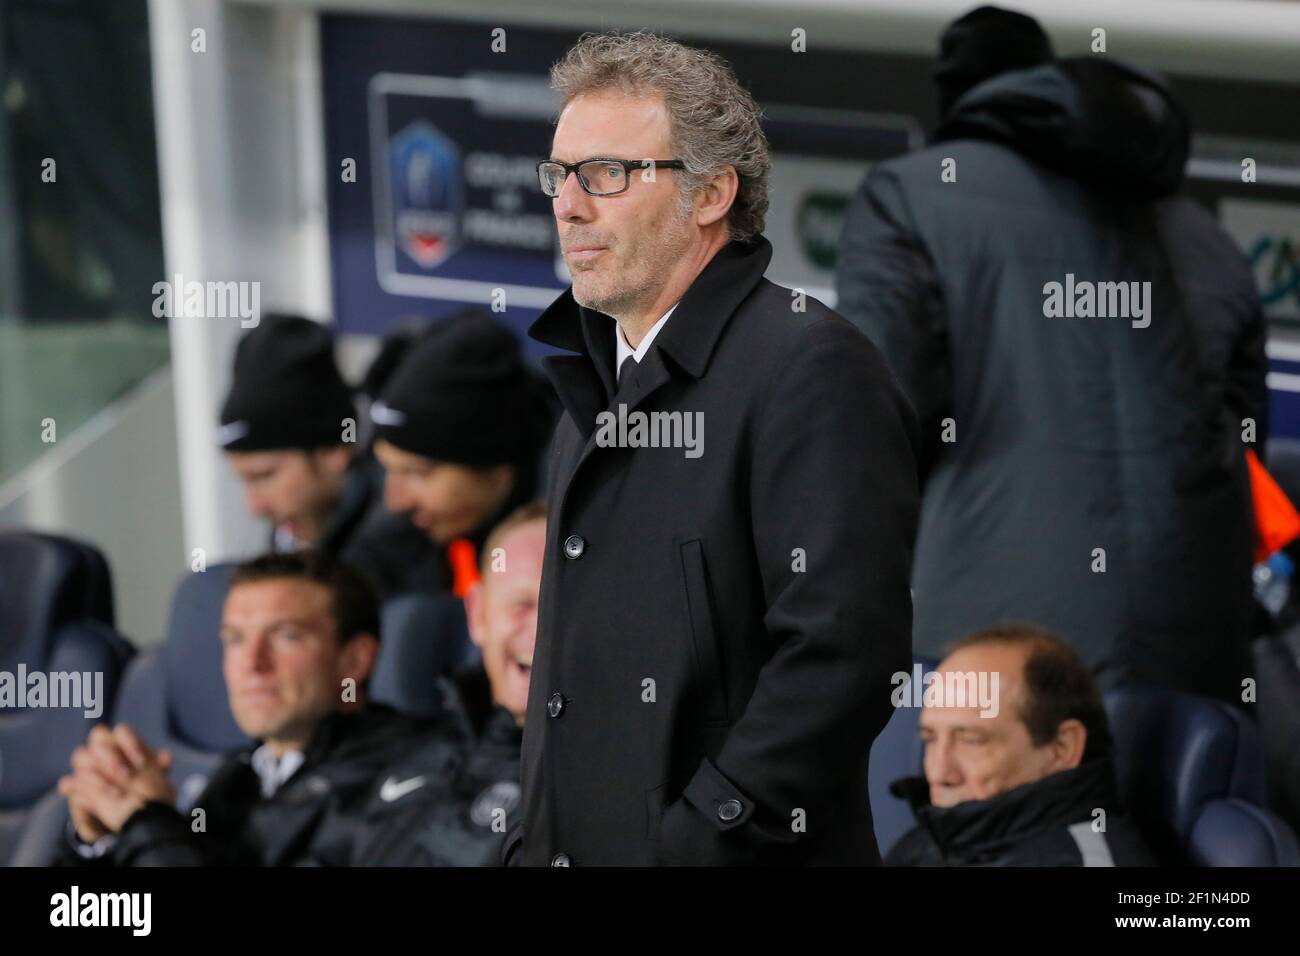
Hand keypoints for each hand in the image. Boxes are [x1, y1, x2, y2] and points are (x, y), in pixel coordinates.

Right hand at [60, 724, 175, 837]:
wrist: (125, 812)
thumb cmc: (142, 789)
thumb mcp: (154, 781)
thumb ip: (159, 768)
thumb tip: (165, 757)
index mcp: (123, 743)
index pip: (122, 731)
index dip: (131, 743)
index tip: (141, 762)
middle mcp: (102, 749)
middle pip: (98, 737)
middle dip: (112, 756)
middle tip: (125, 776)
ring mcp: (85, 766)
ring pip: (81, 756)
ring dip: (96, 773)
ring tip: (114, 792)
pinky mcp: (74, 785)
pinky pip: (67, 782)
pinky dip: (78, 788)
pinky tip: (92, 799)